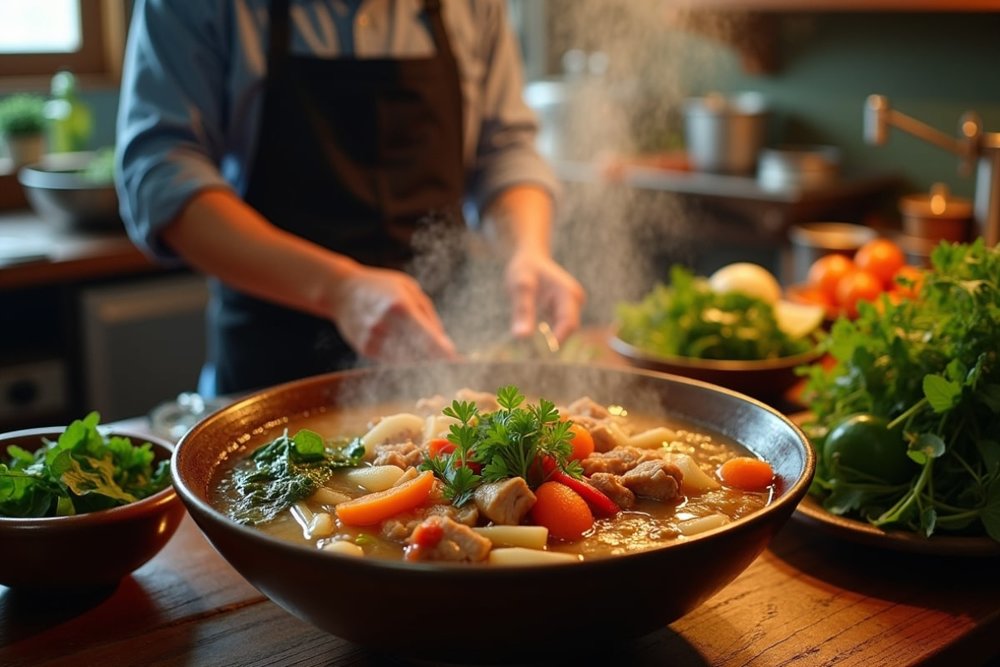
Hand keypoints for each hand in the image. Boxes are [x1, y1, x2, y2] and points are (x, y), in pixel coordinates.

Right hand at [330, 265, 457, 362]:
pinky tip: (413, 354)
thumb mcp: (409, 290)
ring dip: (422, 362)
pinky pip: (392, 361)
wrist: (341, 291)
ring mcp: (373, 339)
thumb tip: (443, 342)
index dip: (443, 351)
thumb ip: (427, 315)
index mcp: (399, 306)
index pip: (427, 336)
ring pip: (406, 360)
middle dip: (436, 359)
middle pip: (418, 352)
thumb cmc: (381, 286)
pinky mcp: (366, 349)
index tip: (457, 360)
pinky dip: (406, 361)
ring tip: (433, 358)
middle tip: (452, 363)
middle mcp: (385, 325)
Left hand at [504, 249, 585, 342]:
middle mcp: (574, 299)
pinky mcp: (564, 308)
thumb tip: (521, 337)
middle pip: (569, 328)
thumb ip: (522, 311)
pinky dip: (547, 329)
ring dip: (549, 333)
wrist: (529, 257)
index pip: (569, 323)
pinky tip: (531, 321)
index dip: (559, 339)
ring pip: (563, 328)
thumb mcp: (520, 288)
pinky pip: (558, 325)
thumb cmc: (525, 270)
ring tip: (527, 323)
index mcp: (568, 293)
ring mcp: (571, 304)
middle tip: (530, 339)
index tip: (543, 350)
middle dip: (554, 337)